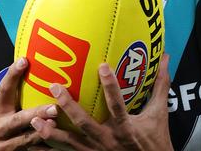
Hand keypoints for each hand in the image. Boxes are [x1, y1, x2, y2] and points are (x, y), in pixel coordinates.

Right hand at [0, 57, 58, 149]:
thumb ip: (12, 91)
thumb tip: (27, 63)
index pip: (3, 89)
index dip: (13, 74)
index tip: (24, 61)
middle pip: (17, 120)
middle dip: (36, 114)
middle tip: (53, 108)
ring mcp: (3, 145)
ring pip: (23, 140)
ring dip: (41, 132)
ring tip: (56, 125)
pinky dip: (41, 149)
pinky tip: (54, 145)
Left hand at [29, 54, 172, 150]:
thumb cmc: (156, 141)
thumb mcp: (159, 114)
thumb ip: (160, 86)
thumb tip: (166, 59)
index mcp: (126, 128)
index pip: (117, 105)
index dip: (110, 86)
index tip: (102, 65)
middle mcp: (109, 141)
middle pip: (85, 123)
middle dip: (68, 105)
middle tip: (54, 86)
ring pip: (71, 142)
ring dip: (51, 132)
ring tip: (34, 119)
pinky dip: (53, 149)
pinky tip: (37, 141)